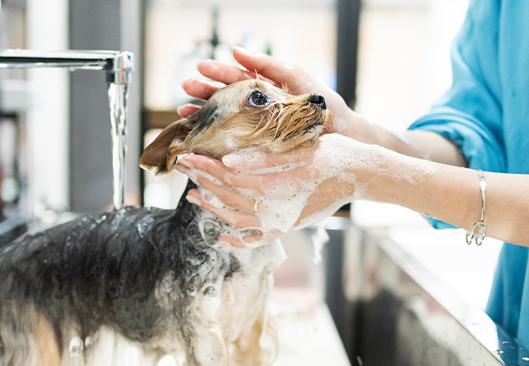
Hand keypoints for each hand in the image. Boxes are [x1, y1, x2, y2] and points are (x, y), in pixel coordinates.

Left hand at [177, 135, 370, 246]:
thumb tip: (229, 161)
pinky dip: (238, 241)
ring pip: (238, 219)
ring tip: (193, 196)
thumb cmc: (335, 154)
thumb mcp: (302, 149)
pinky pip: (258, 239)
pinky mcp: (288, 226)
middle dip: (203, 181)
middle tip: (182, 167)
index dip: (206, 166)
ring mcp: (282, 221)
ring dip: (213, 208)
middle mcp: (278, 209)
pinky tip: (221, 238)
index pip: (231, 177)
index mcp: (279, 186)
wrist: (363, 175)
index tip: (186, 156)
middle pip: (230, 197)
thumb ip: (265, 157)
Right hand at [179, 47, 359, 137]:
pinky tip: (201, 139)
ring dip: (203, 115)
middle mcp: (256, 111)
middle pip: (224, 99)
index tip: (201, 68)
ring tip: (185, 111)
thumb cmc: (324, 105)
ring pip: (224, 121)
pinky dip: (215, 142)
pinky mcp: (259, 151)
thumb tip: (239, 51)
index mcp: (264, 92)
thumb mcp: (299, 78)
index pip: (235, 79)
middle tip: (187, 87)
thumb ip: (271, 66)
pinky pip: (233, 145)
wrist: (343, 135)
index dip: (217, 74)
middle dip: (203, 92)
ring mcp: (256, 131)